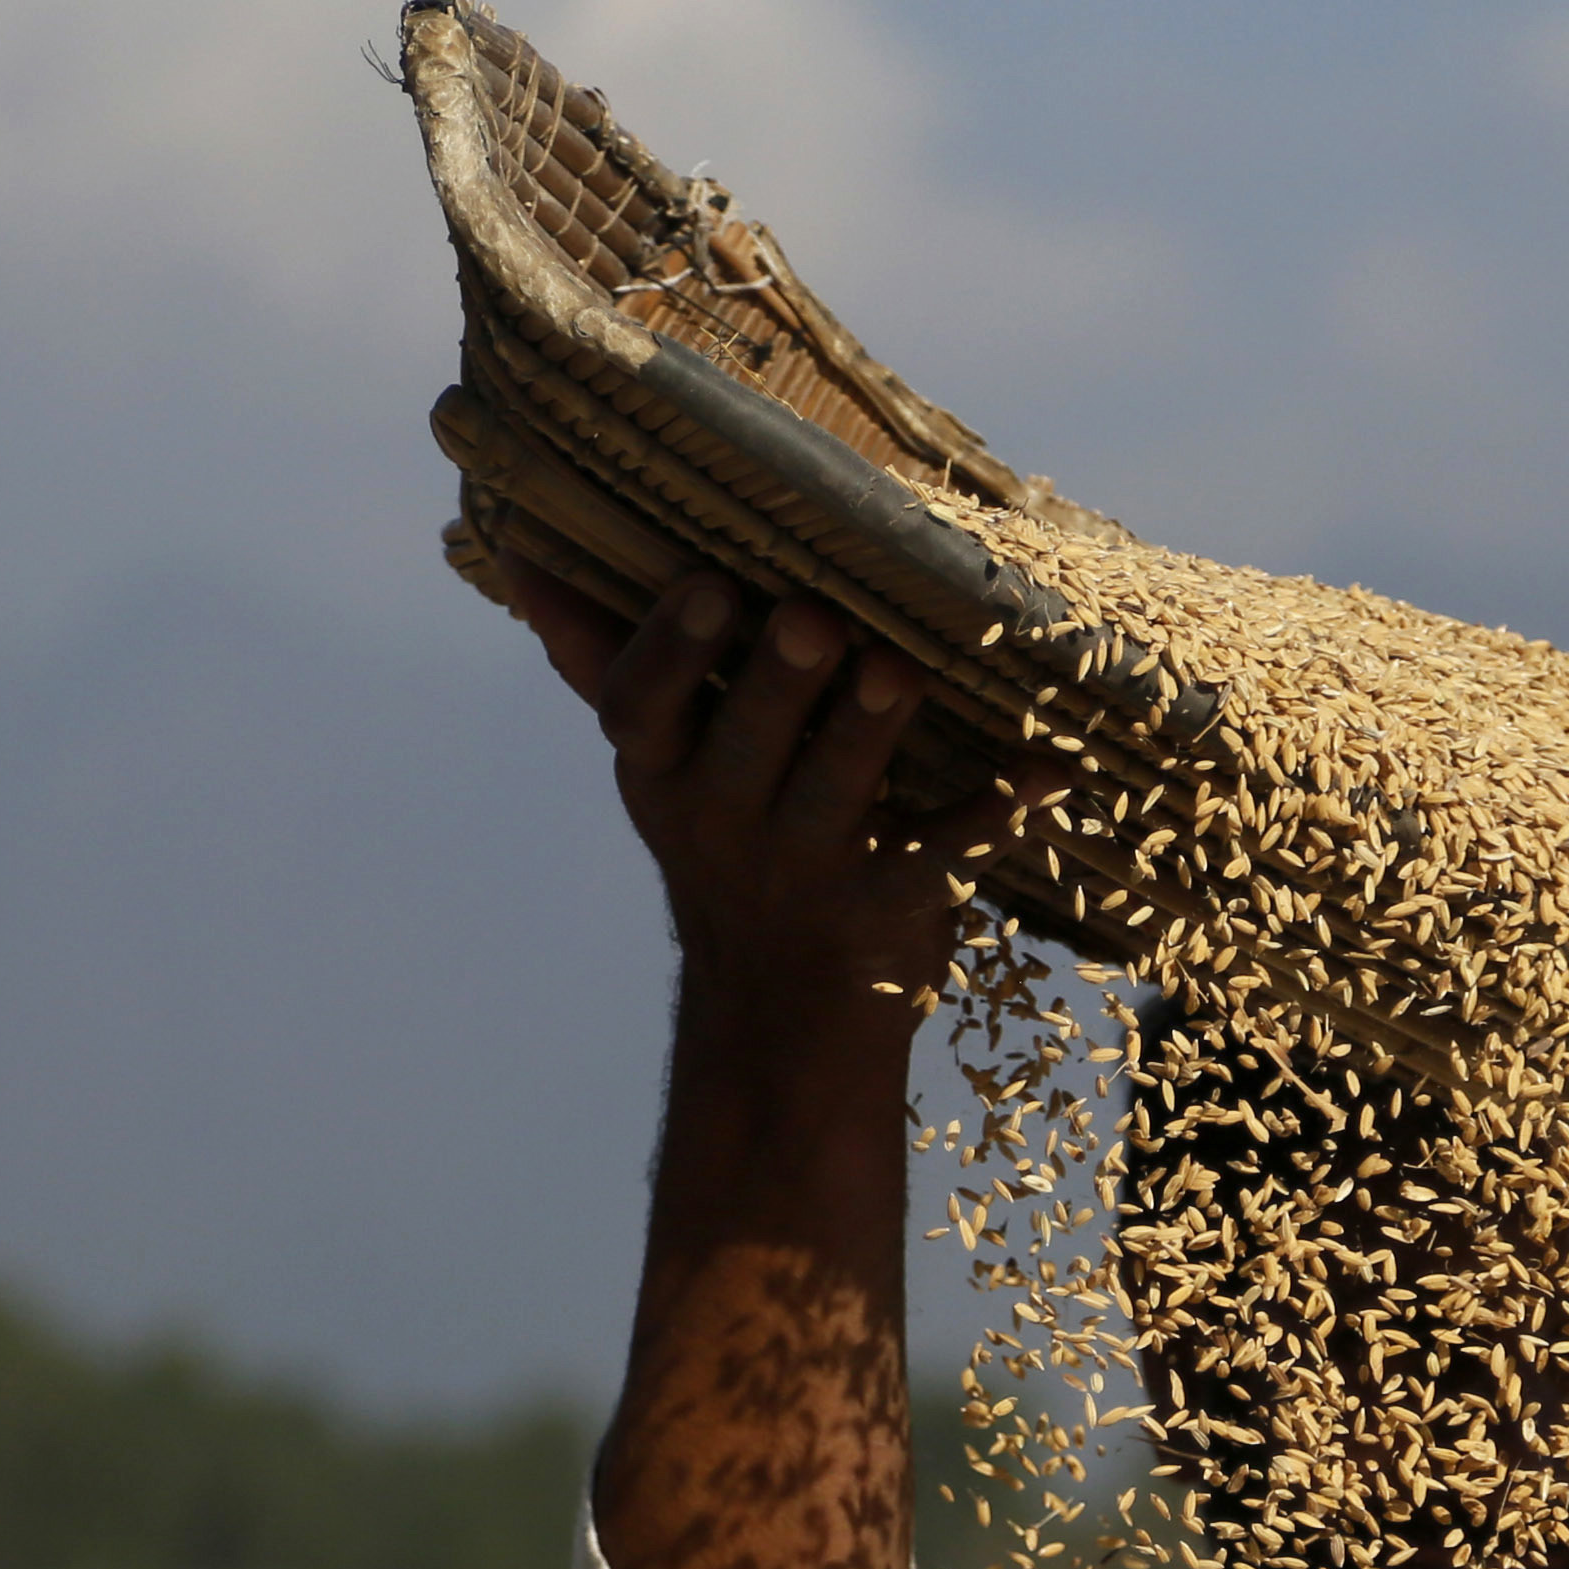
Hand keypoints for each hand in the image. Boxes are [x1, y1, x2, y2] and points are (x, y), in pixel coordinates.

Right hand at [519, 566, 1012, 1032]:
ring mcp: (811, 873)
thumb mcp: (659, 765)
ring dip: (870, 732)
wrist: (781, 1012)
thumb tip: (520, 557)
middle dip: (778, 684)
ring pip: (838, 796)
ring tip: (897, 667)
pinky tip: (1049, 767)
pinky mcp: (893, 910)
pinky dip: (997, 812)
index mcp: (665, 776)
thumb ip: (605, 663)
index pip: (645, 711)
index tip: (710, 586)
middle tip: (817, 620)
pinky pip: (944, 857)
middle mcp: (727, 826)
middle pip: (746, 748)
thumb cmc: (726, 839)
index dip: (673, 653)